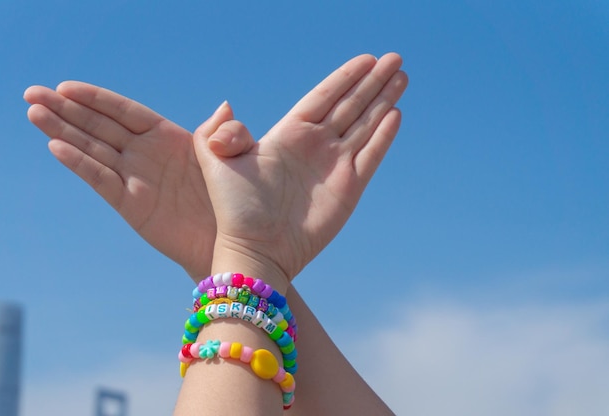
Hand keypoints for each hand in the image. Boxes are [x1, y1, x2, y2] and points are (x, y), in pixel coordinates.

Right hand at [24, 82, 231, 278]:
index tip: (67, 86)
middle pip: (100, 126)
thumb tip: (224, 107)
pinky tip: (57, 147)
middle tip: (32, 93)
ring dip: (63, 131)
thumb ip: (226, 133)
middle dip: (67, 109)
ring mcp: (137, 180)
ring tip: (34, 112)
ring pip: (93, 150)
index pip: (125, 112)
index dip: (97, 99)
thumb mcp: (234, 160)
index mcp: (168, 138)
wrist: (234, 242)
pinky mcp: (133, 206)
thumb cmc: (237, 199)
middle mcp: (147, 156)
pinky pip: (103, 181)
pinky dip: (81, 165)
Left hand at [194, 53, 407, 291]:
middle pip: (351, 105)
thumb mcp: (214, 161)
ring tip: (403, 78)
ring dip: (384, 101)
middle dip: (373, 82)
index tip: (367, 59)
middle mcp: (315, 146)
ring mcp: (334, 166)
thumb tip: (228, 104)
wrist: (256, 250)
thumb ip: (219, 131)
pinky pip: (371, 155)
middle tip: (395, 59)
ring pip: (366, 124)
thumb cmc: (234, 209)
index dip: (346, 77)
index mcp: (289, 134)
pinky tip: (396, 114)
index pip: (324, 96)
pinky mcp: (349, 189)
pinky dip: (384, 135)